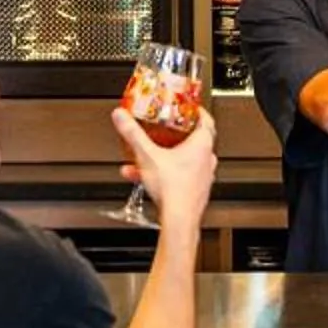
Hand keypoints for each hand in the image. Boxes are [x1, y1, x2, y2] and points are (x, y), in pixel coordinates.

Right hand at [112, 106, 218, 225]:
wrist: (179, 219)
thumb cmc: (174, 189)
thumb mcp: (147, 155)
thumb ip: (132, 133)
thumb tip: (122, 117)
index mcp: (201, 145)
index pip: (206, 120)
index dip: (196, 112)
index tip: (189, 108)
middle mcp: (206, 160)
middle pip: (192, 140)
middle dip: (173, 136)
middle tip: (163, 131)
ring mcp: (202, 177)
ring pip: (182, 161)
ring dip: (163, 158)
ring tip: (144, 160)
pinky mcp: (195, 191)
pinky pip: (178, 177)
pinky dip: (162, 175)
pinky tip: (143, 178)